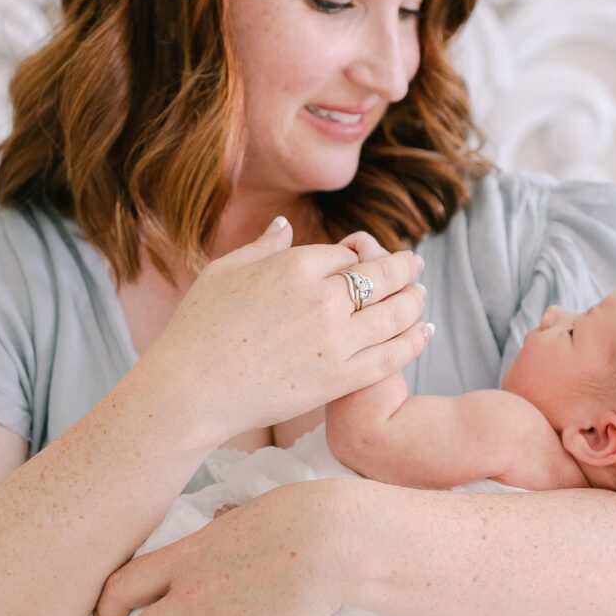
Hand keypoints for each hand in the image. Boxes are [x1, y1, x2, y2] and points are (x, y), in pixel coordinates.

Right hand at [137, 215, 430, 449]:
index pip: (346, 253)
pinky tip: (424, 331)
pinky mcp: (339, 379)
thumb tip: (285, 225)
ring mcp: (335, 341)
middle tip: (414, 265)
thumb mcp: (223, 272)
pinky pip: (391, 355)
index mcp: (293, 266)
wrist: (191, 390)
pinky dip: (414, 340)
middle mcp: (322, 299)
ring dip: (414, 301)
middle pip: (382, 276)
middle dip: (404, 268)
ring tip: (421, 296)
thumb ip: (262, 247)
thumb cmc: (197, 328)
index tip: (363, 257)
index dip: (357, 255)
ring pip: (395, 314)